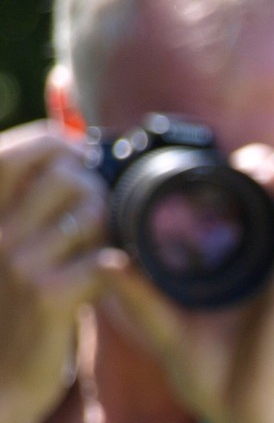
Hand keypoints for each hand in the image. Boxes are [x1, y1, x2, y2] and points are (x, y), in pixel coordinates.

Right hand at [0, 121, 108, 422]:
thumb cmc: (9, 303)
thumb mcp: (7, 237)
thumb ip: (29, 191)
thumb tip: (67, 119)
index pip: (23, 148)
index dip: (62, 149)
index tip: (77, 166)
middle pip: (70, 177)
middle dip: (97, 194)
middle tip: (94, 223)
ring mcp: (16, 259)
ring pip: (93, 214)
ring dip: (108, 232)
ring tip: (93, 255)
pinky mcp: (47, 294)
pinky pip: (105, 259)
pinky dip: (114, 269)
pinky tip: (100, 284)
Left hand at [101, 144, 273, 422]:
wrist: (247, 416)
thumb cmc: (218, 380)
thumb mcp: (167, 327)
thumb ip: (141, 295)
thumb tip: (106, 260)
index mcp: (254, 274)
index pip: (265, 215)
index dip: (250, 181)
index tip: (212, 165)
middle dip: (272, 168)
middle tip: (236, 157)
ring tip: (256, 160)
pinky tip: (272, 174)